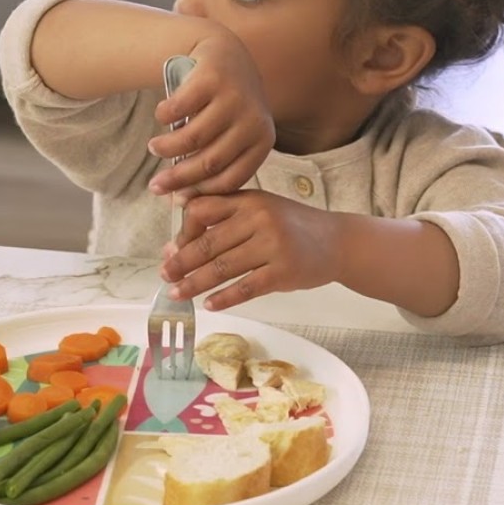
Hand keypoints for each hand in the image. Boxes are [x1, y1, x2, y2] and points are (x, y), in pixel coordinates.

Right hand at [147, 35, 274, 196]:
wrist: (225, 52)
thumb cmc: (224, 105)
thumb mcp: (230, 134)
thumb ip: (212, 163)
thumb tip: (179, 201)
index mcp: (262, 141)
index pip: (230, 179)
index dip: (201, 193)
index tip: (176, 199)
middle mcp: (254, 121)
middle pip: (209, 162)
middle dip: (177, 178)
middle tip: (155, 185)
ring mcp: (234, 98)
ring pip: (192, 138)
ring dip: (167, 148)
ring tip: (154, 148)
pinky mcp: (212, 78)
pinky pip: (180, 109)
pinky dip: (165, 116)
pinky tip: (161, 117)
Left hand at [159, 191, 341, 310]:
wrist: (339, 241)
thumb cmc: (292, 226)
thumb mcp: (260, 208)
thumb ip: (223, 218)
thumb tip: (173, 245)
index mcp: (249, 199)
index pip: (202, 210)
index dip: (183, 230)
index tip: (172, 248)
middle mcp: (259, 219)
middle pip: (208, 242)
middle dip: (181, 261)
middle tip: (164, 274)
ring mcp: (273, 245)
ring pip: (223, 267)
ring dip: (195, 283)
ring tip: (176, 292)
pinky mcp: (284, 272)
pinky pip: (245, 288)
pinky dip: (224, 298)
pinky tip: (208, 304)